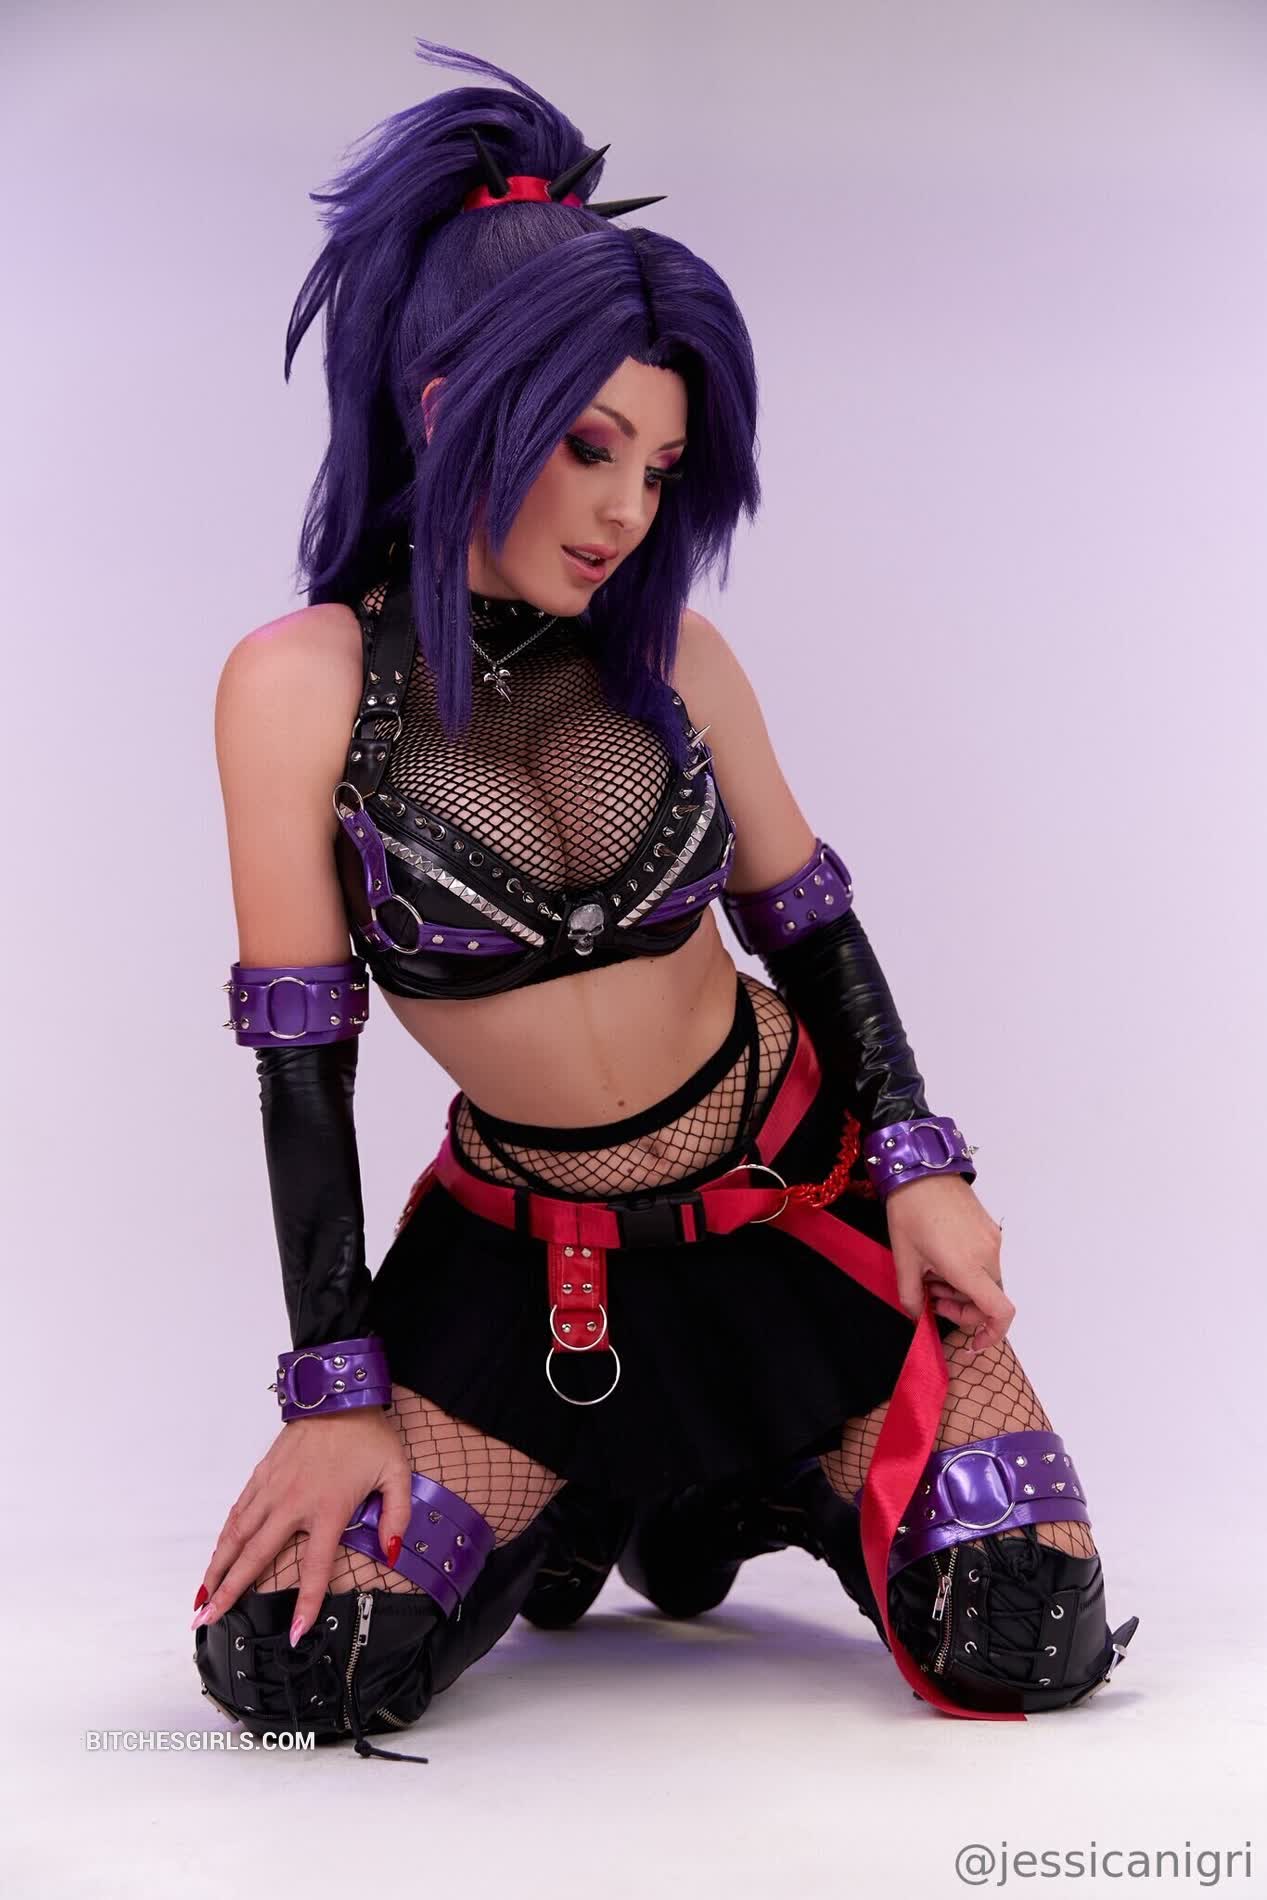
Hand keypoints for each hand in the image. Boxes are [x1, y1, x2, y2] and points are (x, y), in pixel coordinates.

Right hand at [191, 1408, 412, 1645]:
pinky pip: (239, 1510)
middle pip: (255, 1556)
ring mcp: (273, 1488)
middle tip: (207, 1619)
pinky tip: (216, 1554)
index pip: (315, 1567)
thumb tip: (392, 1551)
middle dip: (230, 1591)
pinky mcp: (263, 1473)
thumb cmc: (369, 1435)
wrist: (339, 1393)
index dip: (306, 1604)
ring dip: (217, 1567)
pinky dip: (224, 1535)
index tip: (295, 1635)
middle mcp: (293, 1503)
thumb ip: (397, 1516)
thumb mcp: (396, 1474)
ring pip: (238, 1535)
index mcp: (328, 1509)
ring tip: (201, 1596)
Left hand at [884, 1173, 1013, 1354]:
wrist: (921, 1168)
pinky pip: (985, 1261)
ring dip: (962, 1288)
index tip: (971, 1342)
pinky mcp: (990, 1228)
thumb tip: (916, 1317)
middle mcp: (988, 1254)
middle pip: (988, 1299)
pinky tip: (940, 1258)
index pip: (1000, 1312)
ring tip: (932, 1273)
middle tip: (932, 1296)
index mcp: (968, 1267)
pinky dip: (967, 1270)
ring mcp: (992, 1240)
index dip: (991, 1335)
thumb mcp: (903, 1259)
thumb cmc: (909, 1212)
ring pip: (986, 1281)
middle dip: (962, 1308)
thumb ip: (911, 1296)